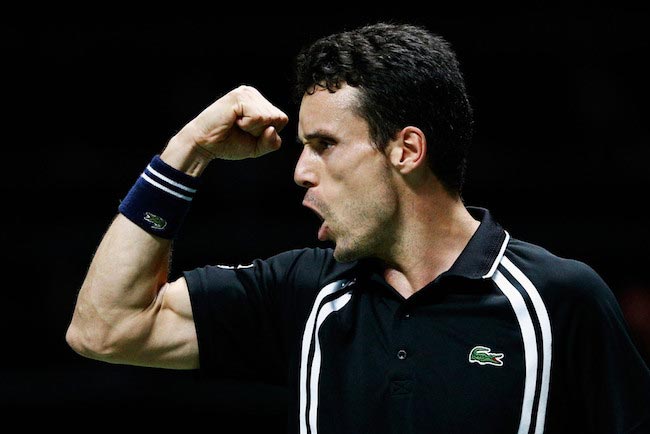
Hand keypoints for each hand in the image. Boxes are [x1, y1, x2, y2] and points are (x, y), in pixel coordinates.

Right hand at [173, 85, 288, 160]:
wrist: (205, 144)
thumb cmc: (229, 143)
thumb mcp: (257, 147)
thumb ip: (272, 142)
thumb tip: (272, 130)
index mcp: (260, 102)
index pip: (282, 120)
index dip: (268, 133)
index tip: (248, 133)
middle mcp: (254, 94)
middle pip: (277, 118)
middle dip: (260, 132)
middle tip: (241, 130)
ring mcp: (247, 93)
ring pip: (269, 118)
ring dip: (253, 129)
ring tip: (236, 125)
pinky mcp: (240, 97)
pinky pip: (258, 117)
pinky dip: (247, 125)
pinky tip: (233, 121)